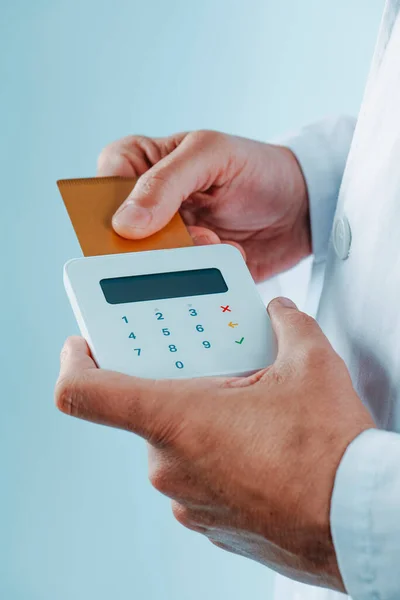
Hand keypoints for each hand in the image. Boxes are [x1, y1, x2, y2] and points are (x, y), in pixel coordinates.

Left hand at [55, 298, 374, 590]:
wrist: (357, 521)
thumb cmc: (327, 450)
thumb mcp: (310, 365)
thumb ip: (287, 326)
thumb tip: (281, 314)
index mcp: (175, 418)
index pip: (85, 391)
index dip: (75, 361)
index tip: (82, 344)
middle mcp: (169, 464)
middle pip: (149, 409)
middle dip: (181, 384)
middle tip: (218, 369)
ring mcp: (187, 499)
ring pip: (178, 442)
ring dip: (203, 420)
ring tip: (250, 409)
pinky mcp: (210, 522)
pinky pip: (199, 474)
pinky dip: (218, 454)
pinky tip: (260, 446)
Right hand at [97, 131, 310, 280]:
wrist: (302, 209)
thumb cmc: (256, 168)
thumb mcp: (211, 156)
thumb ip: (166, 183)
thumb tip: (123, 224)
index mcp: (141, 165)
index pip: (102, 187)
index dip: (113, 210)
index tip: (137, 226)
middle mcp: (148, 207)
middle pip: (120, 236)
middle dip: (154, 242)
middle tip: (190, 236)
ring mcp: (168, 242)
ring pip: (149, 265)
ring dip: (185, 258)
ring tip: (220, 241)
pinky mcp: (189, 270)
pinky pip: (179, 283)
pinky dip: (203, 275)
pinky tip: (231, 253)